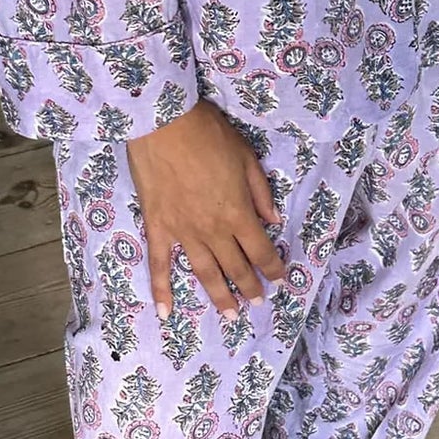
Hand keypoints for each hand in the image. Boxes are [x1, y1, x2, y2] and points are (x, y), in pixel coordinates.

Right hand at [125, 100, 286, 319]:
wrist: (164, 123)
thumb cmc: (209, 135)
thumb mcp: (246, 157)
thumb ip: (260, 192)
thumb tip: (273, 220)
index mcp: (238, 214)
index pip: (261, 251)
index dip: (273, 269)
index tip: (281, 281)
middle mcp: (213, 231)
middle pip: (235, 268)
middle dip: (250, 287)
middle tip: (258, 302)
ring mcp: (183, 233)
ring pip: (204, 273)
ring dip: (219, 296)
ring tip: (229, 315)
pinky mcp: (157, 228)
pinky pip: (159, 265)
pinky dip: (161, 290)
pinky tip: (165, 313)